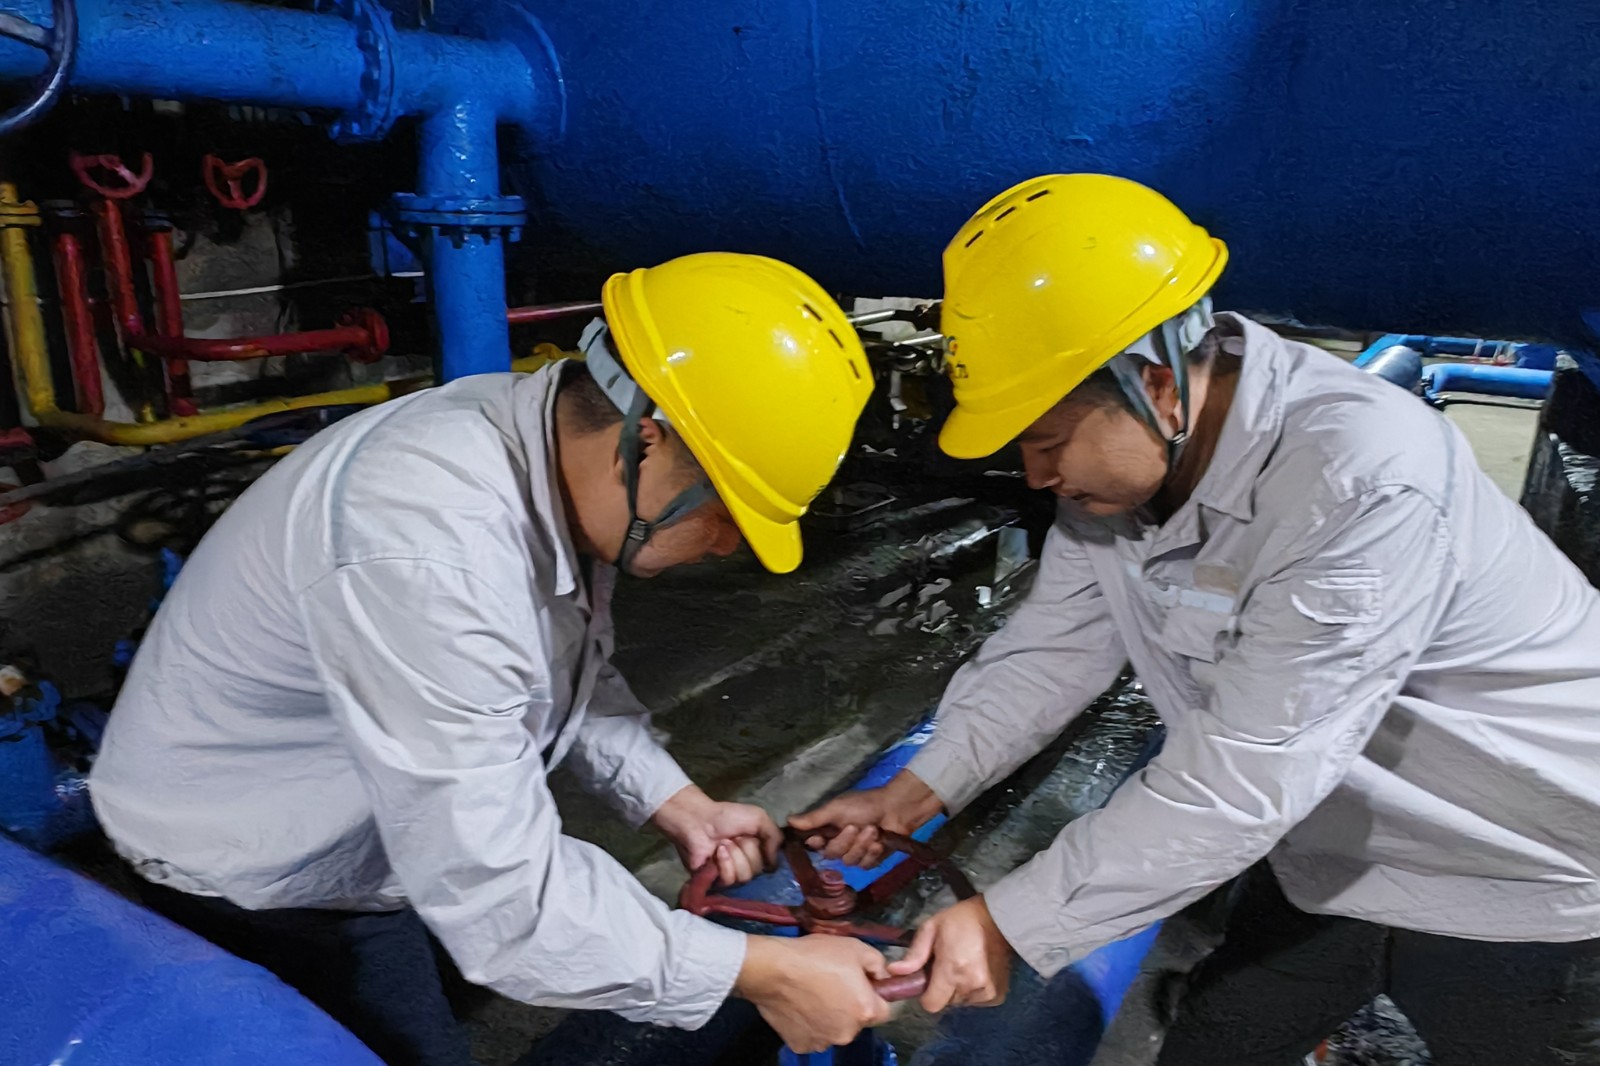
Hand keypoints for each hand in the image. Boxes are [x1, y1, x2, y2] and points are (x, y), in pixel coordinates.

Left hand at [651, 785, 780, 885]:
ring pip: (745, 877)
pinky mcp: (716, 883)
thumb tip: (774, 864)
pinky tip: (717, 852)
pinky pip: (730, 880)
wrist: (699, 820)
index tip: (758, 839)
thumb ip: (775, 837)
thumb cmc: (727, 817)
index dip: (766, 852)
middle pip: (759, 870)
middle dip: (748, 850)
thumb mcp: (759, 818)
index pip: (773, 864)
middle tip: (735, 837)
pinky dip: (725, 863)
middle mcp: (748, 864)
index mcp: (759, 850)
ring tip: (723, 844)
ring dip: (735, 856)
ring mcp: (732, 875)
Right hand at [735, 934, 893, 1052]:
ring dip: (830, 1016)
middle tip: (834, 984)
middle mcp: (847, 1033)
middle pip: (858, 1021)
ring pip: (835, 1029)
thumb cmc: (815, 956)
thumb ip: (878, 965)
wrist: (773, 969)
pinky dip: (810, 1023)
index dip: (875, 995)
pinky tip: (801, 1004)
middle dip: (850, 1005)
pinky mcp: (801, 1044)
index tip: (862, 983)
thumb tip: (883, 976)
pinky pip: (813, 1034)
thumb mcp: (856, 948)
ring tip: (814, 992)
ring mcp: (823, 1041)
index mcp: (865, 1010)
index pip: (885, 1009)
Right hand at [789, 770, 943, 868]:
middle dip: (845, 841)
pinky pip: (864, 865)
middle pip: (831, 854)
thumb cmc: (864, 804)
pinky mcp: (870, 860)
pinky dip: (872, 853)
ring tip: (873, 830)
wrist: (895, 809)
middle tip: (856, 826)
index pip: (813, 844)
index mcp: (827, 830)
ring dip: (862, 845)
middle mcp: (838, 843)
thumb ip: (813, 818)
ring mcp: (854, 853)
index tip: (822, 836)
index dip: (817, 842)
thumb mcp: (836, 808)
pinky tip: (879, 842)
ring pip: (849, 861)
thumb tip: (787, 821)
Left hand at [888, 895, 1013, 1011]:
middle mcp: (970, 986)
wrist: (998, 918)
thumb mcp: (931, 928)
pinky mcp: (997, 995)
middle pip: (945, 1002)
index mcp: (952, 970)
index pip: (931, 1005)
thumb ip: (914, 954)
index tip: (929, 978)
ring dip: (958, 989)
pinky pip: (976, 1001)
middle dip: (942, 988)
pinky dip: (972, 991)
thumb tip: (893, 971)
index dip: (926, 993)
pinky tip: (974, 971)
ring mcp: (986, 993)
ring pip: (960, 1002)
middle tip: (946, 966)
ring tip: (962, 965)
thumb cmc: (961, 920)